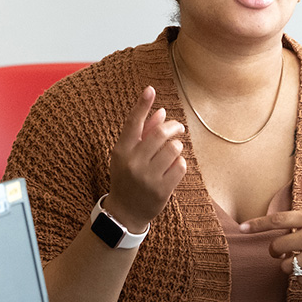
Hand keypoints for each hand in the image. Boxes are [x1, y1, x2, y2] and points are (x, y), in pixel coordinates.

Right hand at [105, 86, 186, 231]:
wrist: (125, 212)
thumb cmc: (128, 177)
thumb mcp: (128, 155)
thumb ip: (143, 133)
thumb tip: (162, 111)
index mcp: (121, 151)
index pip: (132, 123)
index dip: (142, 105)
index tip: (150, 89)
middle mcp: (133, 163)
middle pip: (160, 133)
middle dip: (174, 127)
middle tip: (178, 128)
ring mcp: (147, 177)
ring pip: (174, 149)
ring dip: (177, 147)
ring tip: (172, 153)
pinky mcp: (161, 190)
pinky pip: (180, 166)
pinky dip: (180, 163)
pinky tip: (173, 168)